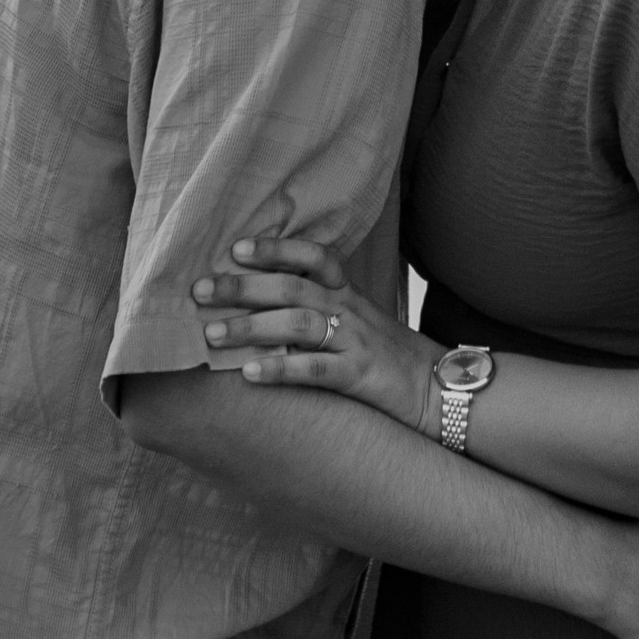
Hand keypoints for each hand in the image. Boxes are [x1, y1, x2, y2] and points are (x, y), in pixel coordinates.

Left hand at [192, 237, 443, 437]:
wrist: (439, 390)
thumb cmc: (389, 359)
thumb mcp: (359, 324)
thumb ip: (321, 310)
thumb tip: (264, 307)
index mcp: (348, 294)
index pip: (313, 257)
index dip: (274, 249)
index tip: (234, 247)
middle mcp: (350, 311)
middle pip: (292, 287)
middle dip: (242, 286)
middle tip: (200, 289)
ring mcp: (356, 341)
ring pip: (298, 323)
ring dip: (250, 326)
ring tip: (212, 333)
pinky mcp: (361, 376)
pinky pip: (315, 369)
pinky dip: (279, 369)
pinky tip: (249, 374)